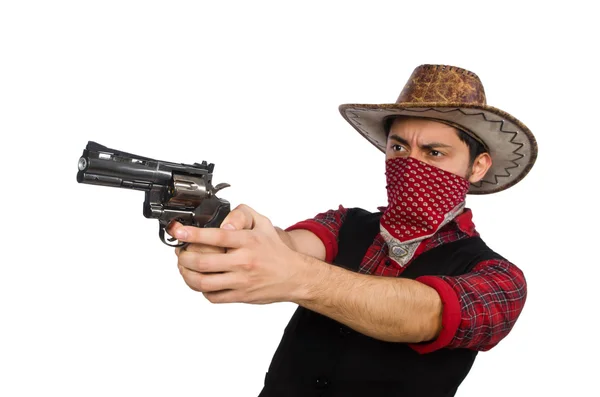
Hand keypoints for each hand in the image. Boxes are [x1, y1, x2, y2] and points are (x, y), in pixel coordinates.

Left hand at [169, 204, 308, 303]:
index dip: (193, 234)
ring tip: (184, 268)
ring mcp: (241, 281)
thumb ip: (243, 214)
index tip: (178, 231)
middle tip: (181, 252)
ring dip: (187, 275)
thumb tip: (223, 220)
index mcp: (248, 241)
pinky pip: (213, 296)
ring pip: (203, 282)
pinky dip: (201, 289)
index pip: (216, 236)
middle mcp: (244, 262)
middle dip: (184, 257)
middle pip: (203, 262)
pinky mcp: (240, 296)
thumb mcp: (263, 224)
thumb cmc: (275, 250)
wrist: (294, 276)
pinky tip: (201, 281)